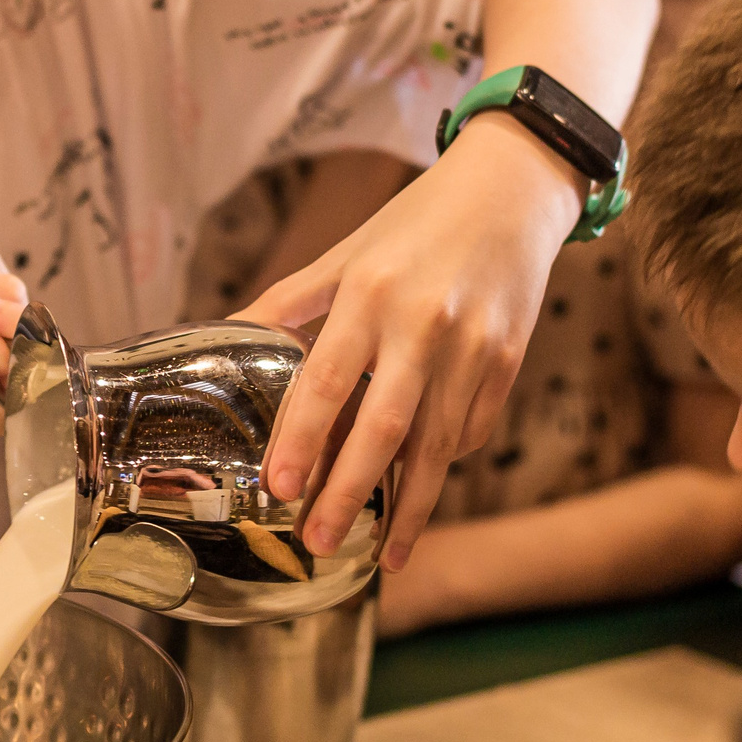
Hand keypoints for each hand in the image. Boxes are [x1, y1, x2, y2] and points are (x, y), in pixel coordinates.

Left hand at [241, 115, 582, 566]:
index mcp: (371, 293)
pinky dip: (445, 464)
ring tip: (386, 552)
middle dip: (351, 492)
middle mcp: (424, 325)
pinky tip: (422, 491)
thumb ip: (289, 299)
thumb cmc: (417, 220)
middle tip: (320, 541)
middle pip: (384, 427)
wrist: (514, 189)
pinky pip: (472, 429)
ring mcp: (474, 347)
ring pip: (437, 444)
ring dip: (410, 504)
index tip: (280, 487)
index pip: (327, 380)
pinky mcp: (509, 361)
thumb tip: (227, 334)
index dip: (302, 438)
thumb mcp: (346, 250)